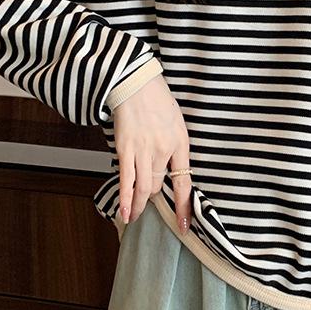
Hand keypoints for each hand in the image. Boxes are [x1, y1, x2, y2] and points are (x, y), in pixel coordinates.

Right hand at [112, 73, 191, 234]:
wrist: (136, 83)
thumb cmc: (157, 101)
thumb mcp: (177, 123)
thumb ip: (175, 147)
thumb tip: (169, 169)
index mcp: (181, 144)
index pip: (184, 184)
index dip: (183, 207)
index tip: (185, 226)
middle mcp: (164, 151)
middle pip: (158, 187)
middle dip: (153, 200)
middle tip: (149, 209)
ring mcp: (143, 151)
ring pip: (143, 188)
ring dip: (139, 205)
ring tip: (135, 216)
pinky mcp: (125, 149)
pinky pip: (126, 180)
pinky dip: (125, 199)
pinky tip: (125, 213)